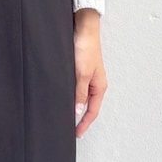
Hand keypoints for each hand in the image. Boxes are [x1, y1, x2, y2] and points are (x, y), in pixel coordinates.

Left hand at [73, 9, 106, 137]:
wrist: (83, 27)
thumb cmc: (85, 47)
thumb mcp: (81, 73)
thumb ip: (79, 94)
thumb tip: (77, 112)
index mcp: (99, 86)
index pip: (92, 111)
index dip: (84, 124)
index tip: (76, 134)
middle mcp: (94, 83)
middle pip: (87, 106)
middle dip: (79, 119)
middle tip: (69, 129)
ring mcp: (87, 77)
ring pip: (80, 98)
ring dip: (73, 108)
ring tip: (64, 118)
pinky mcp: (79, 70)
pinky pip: (75, 88)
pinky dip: (70, 96)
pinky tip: (62, 99)